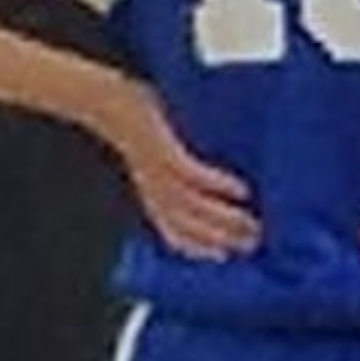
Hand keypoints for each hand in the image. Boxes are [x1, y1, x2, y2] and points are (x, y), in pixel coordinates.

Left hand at [90, 78, 259, 261]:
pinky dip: (218, 185)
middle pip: (188, 226)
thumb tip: (224, 172)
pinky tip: (241, 190)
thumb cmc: (141, 124)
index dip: (199, 249)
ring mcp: (158, 172)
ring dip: (224, 220)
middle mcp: (155, 189)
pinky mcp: (163, 151)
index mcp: (153, 193)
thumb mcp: (159, 153)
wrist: (105, 103)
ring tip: (252, 224)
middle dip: (221, 239)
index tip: (228, 258)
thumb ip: (183, 167)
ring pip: (192, 207)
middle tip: (254, 244)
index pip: (175, 233)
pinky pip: (192, 175)